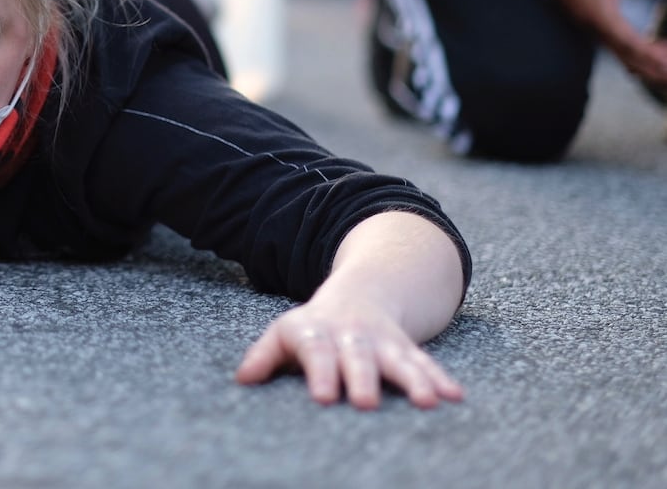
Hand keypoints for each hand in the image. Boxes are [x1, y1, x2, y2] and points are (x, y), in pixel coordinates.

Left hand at [235, 297, 462, 409]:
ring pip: (398, 360)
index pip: (315, 351)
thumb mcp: (286, 333)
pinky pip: (425, 363)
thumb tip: (242, 379)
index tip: (322, 397)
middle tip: (365, 403)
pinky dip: (439, 378)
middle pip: (358, 357)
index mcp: (317, 332)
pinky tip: (454, 396)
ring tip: (427, 402)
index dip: (319, 373)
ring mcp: (382, 341)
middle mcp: (352, 335)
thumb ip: (264, 356)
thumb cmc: (314, 327)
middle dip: (362, 378)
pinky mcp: (407, 349)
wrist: (361, 293)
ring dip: (413, 380)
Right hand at [529, 0, 666, 88]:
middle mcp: (595, 26)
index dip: (647, 54)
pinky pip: (617, 50)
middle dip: (652, 68)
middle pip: (626, 58)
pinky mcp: (594, 28)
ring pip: (622, 57)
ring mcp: (593, 29)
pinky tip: (651, 56)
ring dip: (645, 65)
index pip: (626, 40)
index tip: (665, 63)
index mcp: (599, 12)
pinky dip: (635, 58)